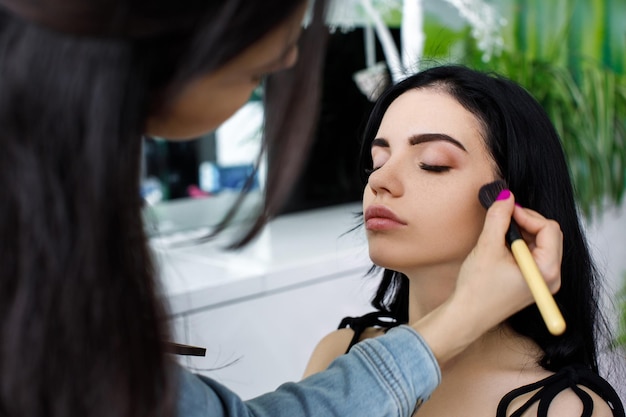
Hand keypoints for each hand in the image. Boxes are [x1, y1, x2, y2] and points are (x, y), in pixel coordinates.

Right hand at [411, 190, 562, 364]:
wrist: (466, 316)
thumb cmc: (477, 288)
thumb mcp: (487, 247)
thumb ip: (499, 217)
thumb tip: (507, 196)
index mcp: (546, 270)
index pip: (549, 228)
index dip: (527, 215)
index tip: (506, 210)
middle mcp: (552, 277)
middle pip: (549, 235)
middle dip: (526, 222)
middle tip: (502, 218)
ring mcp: (544, 282)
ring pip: (541, 244)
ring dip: (521, 233)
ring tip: (498, 234)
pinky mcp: (534, 284)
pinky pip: (534, 256)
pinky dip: (519, 245)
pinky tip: (500, 248)